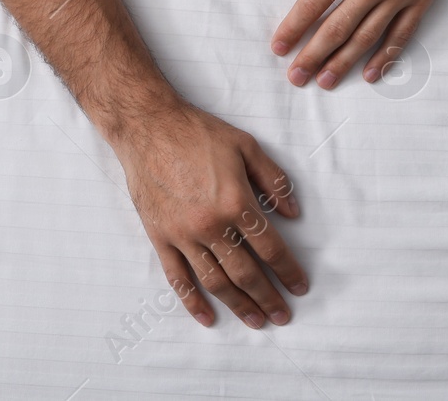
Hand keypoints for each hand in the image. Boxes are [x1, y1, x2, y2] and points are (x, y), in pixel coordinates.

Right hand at [108, 102, 307, 328]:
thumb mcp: (246, 145)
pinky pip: (177, 278)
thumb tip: (292, 213)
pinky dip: (192, 302)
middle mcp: (211, 225)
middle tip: (282, 315)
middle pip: (246, 273)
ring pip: (215, 282)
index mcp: (236, 202)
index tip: (299, 286)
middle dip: (268, 297)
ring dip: (238, 305)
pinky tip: (207, 317)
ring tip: (255, 320)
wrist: (148, 127)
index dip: (288, 270)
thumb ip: (273, 179)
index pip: (270, 247)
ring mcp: (183, 235)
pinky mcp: (160, 237)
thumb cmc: (197, 133)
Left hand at [271, 0, 447, 88]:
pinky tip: (370, 73)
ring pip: (367, 37)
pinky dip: (385, 56)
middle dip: (313, 56)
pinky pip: (402, 34)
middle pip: (337, 29)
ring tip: (325, 81)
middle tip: (295, 77)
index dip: (293, 29)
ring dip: (344, 63)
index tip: (278, 47)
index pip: (313, 4)